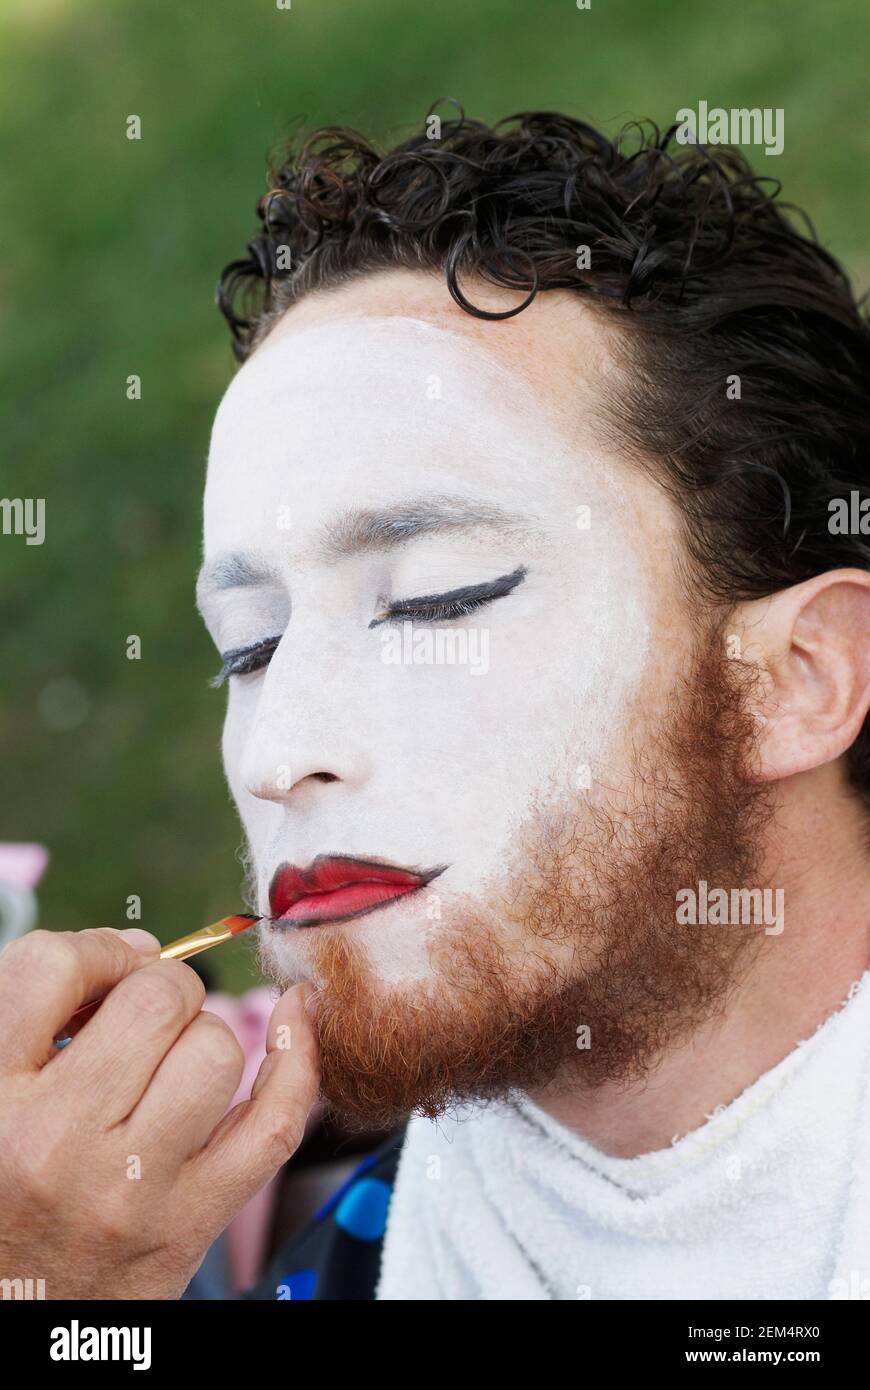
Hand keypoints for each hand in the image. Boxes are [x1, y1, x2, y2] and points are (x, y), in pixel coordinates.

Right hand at [0, 926, 319, 1298]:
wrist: (9, 1318)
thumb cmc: (0, 1192)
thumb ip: (35, 1016)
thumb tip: (143, 951)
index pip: (49, 968)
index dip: (91, 951)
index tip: (100, 972)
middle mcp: (57, 1142)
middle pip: (155, 1000)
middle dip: (159, 989)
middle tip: (140, 1020)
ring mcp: (133, 1188)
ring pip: (217, 1049)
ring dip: (204, 1036)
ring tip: (169, 1063)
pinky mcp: (191, 1224)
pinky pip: (275, 1123)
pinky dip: (297, 1060)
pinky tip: (292, 1018)